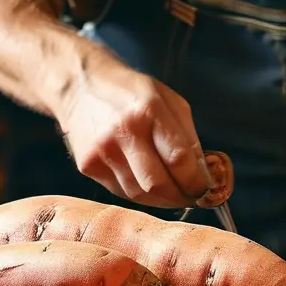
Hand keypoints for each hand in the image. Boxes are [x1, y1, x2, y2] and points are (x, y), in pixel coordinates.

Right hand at [57, 55, 208, 207]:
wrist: (79, 85)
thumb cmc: (132, 93)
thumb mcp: (169, 101)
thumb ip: (188, 137)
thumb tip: (204, 175)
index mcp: (149, 111)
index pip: (179, 159)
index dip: (197, 181)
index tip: (205, 188)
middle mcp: (124, 132)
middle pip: (159, 185)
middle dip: (181, 197)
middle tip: (192, 197)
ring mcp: (102, 151)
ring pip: (140, 195)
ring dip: (162, 200)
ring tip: (173, 194)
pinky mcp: (87, 165)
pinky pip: (121, 192)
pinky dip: (140, 194)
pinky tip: (148, 186)